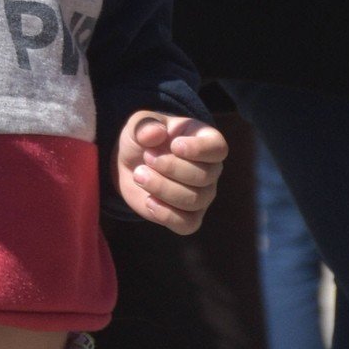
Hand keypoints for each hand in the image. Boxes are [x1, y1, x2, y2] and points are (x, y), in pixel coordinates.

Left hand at [114, 112, 226, 234]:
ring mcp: (202, 195)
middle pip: (204, 176)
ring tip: (139, 175)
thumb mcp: (138, 124)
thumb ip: (145, 125)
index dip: (199, 149)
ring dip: (163, 188)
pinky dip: (167, 215)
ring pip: (195, 200)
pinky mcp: (189, 217)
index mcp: (204, 140)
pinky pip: (188, 224)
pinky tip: (149, 201)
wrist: (131, 164)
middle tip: (147, 157)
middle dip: (171, 168)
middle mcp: (210, 169)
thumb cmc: (142, 139)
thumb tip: (155, 133)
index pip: (217, 148)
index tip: (174, 146)